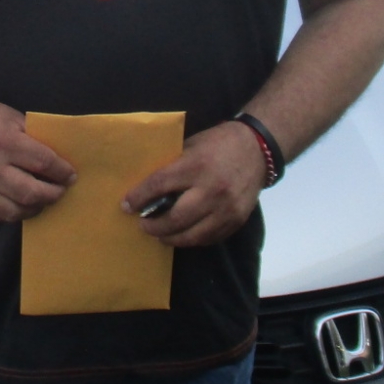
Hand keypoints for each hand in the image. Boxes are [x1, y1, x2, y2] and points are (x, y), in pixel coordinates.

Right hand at [0, 93, 76, 222]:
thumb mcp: (12, 118)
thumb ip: (34, 139)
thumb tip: (60, 160)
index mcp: (4, 141)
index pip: (43, 163)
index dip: (62, 172)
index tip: (71, 176)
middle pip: (32, 193)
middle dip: (53, 194)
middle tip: (61, 190)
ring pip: (16, 211)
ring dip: (36, 208)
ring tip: (43, 198)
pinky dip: (16, 212)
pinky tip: (23, 203)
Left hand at [122, 122, 267, 247]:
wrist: (257, 149)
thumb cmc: (218, 143)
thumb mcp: (191, 146)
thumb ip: (172, 167)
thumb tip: (146, 188)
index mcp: (195, 166)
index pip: (159, 186)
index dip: (139, 198)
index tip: (126, 206)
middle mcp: (211, 190)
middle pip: (174, 218)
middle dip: (153, 226)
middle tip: (142, 225)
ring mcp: (226, 209)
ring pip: (192, 235)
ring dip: (170, 238)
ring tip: (160, 235)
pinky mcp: (236, 220)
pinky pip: (209, 238)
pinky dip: (192, 239)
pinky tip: (182, 235)